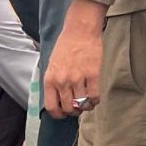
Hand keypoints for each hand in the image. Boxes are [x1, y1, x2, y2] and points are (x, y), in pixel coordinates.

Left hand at [44, 0, 105, 117]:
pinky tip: (95, 98)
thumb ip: (53, 82)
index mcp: (50, 79)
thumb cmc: (66, 45)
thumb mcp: (52, 64)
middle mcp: (62, 81)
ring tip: (88, 103)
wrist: (80, 30)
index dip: (58, 115)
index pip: (51, 106)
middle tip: (78, 108)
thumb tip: (57, 98)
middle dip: (74, 111)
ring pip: (82, 104)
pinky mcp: (92, 75)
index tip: (63, 114)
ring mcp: (78, 78)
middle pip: (68, 108)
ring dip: (86, 107)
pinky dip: (95, 101)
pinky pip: (94, 96)